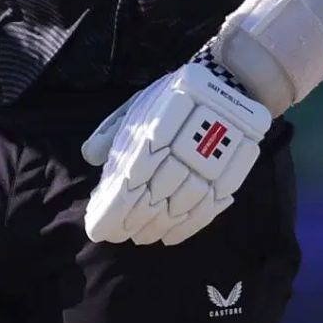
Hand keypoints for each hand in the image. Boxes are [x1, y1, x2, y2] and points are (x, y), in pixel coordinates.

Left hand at [81, 61, 269, 245]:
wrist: (230, 84)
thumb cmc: (174, 95)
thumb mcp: (139, 103)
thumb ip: (114, 129)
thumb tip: (89, 156)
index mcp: (161, 123)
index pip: (135, 173)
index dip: (118, 202)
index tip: (102, 218)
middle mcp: (189, 145)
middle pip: (158, 193)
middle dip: (135, 218)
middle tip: (116, 234)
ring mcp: (215, 163)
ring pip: (183, 206)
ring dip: (159, 226)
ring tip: (139, 238)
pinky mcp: (233, 174)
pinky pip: (210, 208)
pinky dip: (188, 227)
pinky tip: (170, 237)